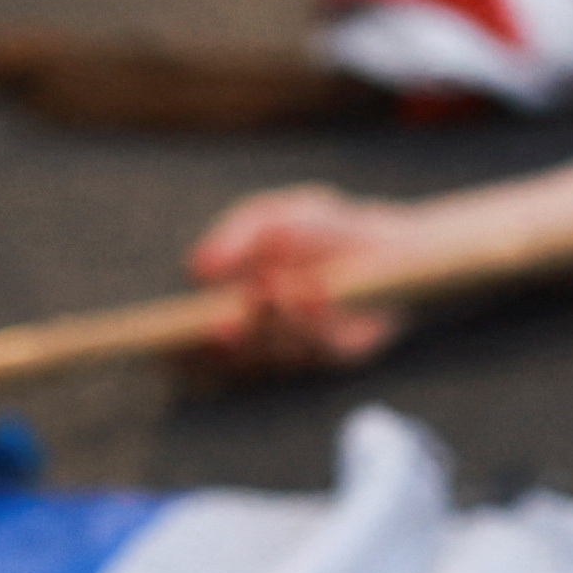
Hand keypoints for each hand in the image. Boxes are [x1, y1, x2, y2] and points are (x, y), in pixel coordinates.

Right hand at [186, 184, 418, 370]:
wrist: (388, 243)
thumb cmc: (322, 227)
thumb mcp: (274, 218)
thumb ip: (235, 237)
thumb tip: (195, 268)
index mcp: (235, 303)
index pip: (200, 336)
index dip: (188, 342)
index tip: (185, 325)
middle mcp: (262, 333)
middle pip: (233, 354)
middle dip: (230, 340)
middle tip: (226, 322)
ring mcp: (297, 347)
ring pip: (272, 353)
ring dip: (272, 326)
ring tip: (276, 288)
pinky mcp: (335, 354)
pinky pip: (317, 350)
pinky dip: (312, 325)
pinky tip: (312, 294)